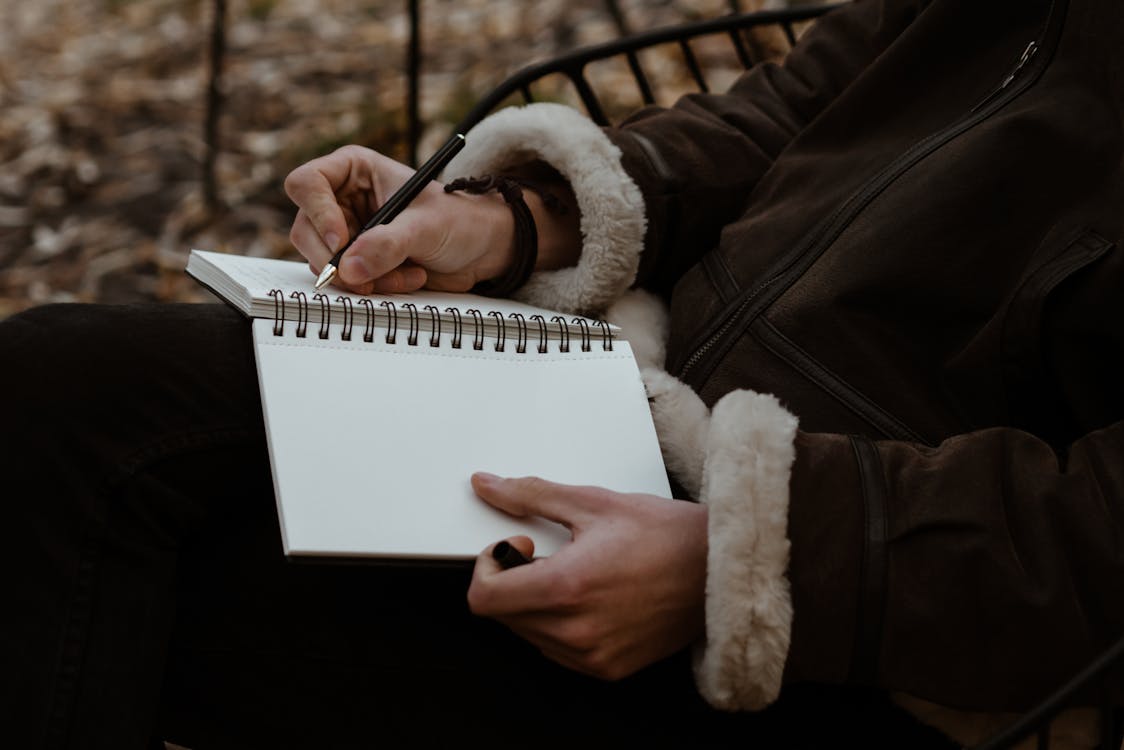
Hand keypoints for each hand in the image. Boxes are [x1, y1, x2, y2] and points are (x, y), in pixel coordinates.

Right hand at [284, 145, 515, 293]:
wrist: (479, 249)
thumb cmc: (459, 221)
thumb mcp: (427, 227)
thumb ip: (389, 244)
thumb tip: (349, 267)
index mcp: (354, 169)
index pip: (307, 183)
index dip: (319, 213)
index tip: (344, 241)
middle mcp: (341, 199)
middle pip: (305, 230)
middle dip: (340, 259)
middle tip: (369, 275)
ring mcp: (345, 232)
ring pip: (322, 261)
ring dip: (361, 278)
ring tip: (404, 274)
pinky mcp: (354, 261)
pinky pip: (342, 281)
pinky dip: (370, 288)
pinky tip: (403, 281)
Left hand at [467, 473, 707, 680]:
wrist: (720, 570)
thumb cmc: (666, 534)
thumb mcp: (592, 502)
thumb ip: (530, 495)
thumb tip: (487, 486)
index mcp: (565, 588)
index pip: (483, 598)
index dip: (488, 567)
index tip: (518, 546)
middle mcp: (575, 630)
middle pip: (503, 615)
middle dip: (514, 581)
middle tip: (550, 554)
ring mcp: (592, 655)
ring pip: (529, 634)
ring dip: (536, 604)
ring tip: (578, 575)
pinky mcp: (609, 669)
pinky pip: (558, 651)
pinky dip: (560, 625)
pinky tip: (591, 598)